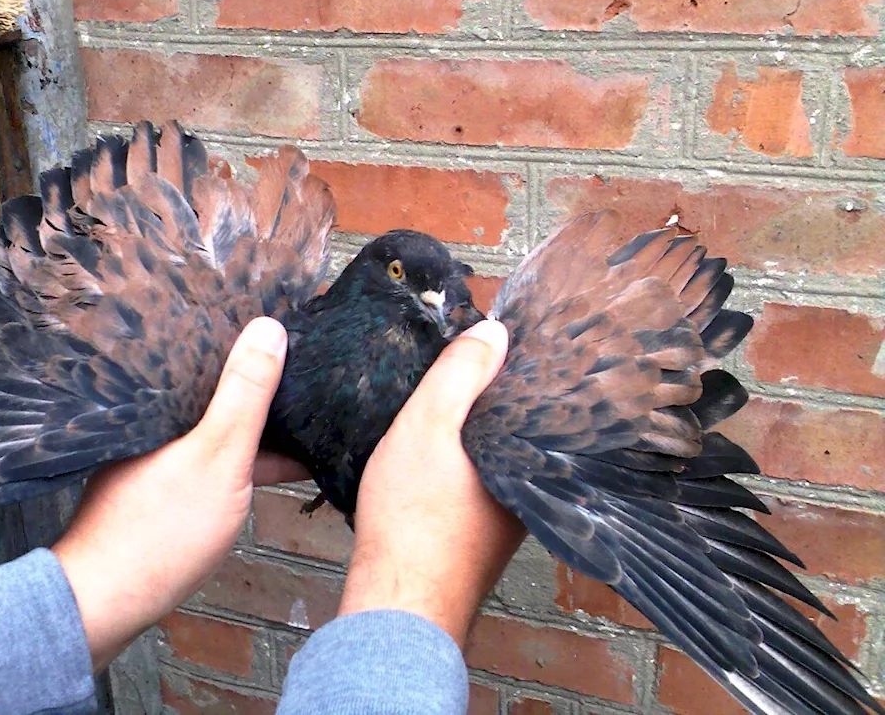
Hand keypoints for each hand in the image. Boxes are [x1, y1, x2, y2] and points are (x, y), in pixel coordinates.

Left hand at [52, 317, 306, 670]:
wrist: (107, 601)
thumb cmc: (163, 529)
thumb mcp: (220, 454)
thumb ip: (245, 393)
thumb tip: (268, 326)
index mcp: (160, 402)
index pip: (208, 354)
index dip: (250, 345)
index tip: (291, 337)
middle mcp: (152, 423)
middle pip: (213, 391)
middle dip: (258, 388)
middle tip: (305, 378)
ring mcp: (152, 456)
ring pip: (213, 427)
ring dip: (252, 428)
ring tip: (299, 423)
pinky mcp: (156, 487)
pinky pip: (208, 457)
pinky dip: (238, 457)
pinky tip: (269, 466)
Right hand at [337, 320, 525, 645]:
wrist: (396, 602)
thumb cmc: (414, 517)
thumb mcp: (428, 426)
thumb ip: (459, 375)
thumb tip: (494, 330)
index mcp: (531, 460)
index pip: (535, 398)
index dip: (513, 365)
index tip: (495, 338)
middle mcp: (530, 489)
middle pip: (516, 426)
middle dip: (494, 395)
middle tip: (465, 359)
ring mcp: (507, 516)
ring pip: (495, 454)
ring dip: (475, 431)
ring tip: (446, 396)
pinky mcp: (481, 534)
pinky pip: (478, 480)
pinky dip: (462, 461)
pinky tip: (435, 452)